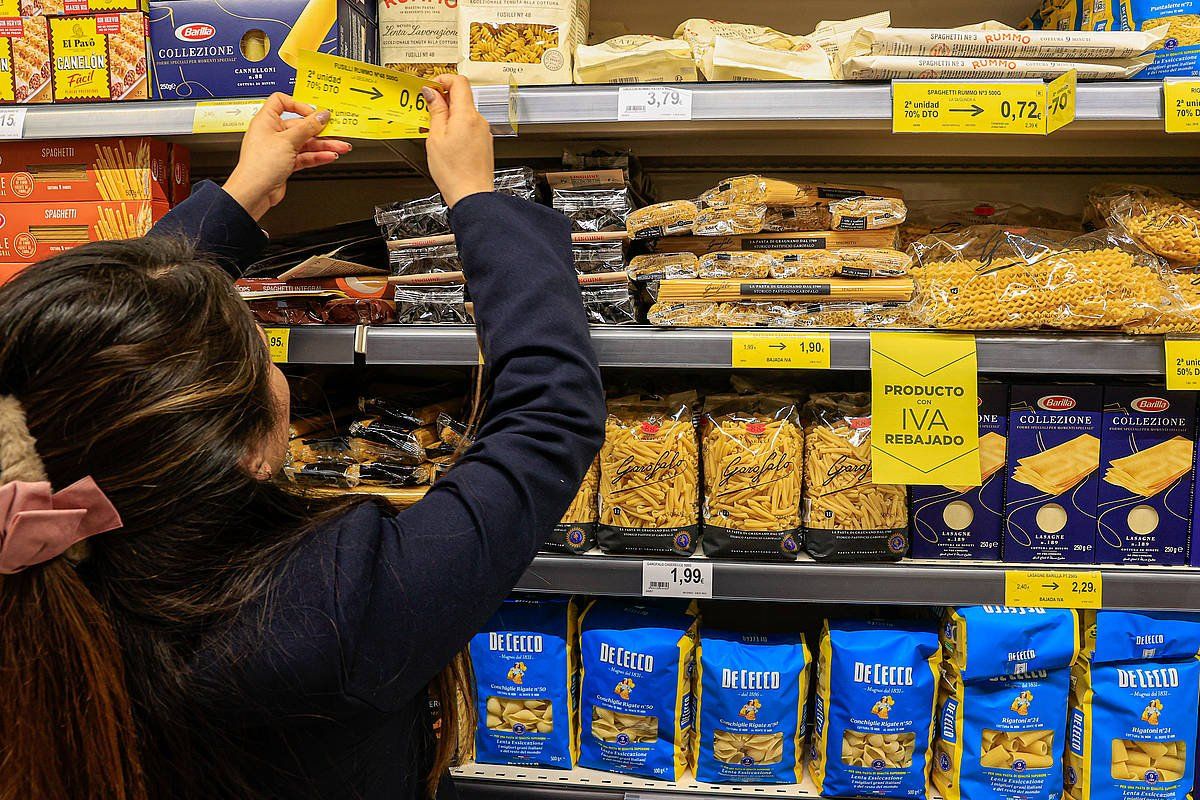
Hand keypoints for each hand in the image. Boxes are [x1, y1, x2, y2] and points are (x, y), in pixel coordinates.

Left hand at [223, 93, 351, 220]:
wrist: (254, 193)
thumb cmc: (259, 166)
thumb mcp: (287, 141)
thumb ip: (308, 127)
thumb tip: (321, 116)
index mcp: (266, 121)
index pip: (281, 102)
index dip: (298, 105)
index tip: (314, 113)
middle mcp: (273, 133)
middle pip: (300, 126)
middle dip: (320, 130)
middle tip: (336, 132)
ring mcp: (280, 149)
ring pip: (306, 143)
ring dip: (323, 145)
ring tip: (340, 147)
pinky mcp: (286, 163)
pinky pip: (305, 156)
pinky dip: (318, 156)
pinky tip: (329, 156)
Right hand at [422, 75, 493, 207]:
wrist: (472, 195)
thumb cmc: (454, 172)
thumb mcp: (435, 138)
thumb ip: (435, 111)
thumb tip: (431, 93)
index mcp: (467, 115)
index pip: (459, 81)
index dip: (443, 80)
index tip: (431, 86)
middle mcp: (479, 121)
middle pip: (463, 96)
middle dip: (444, 98)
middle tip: (428, 108)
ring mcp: (484, 132)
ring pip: (466, 112)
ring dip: (450, 114)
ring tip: (436, 128)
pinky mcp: (485, 142)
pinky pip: (470, 126)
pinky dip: (458, 126)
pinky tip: (448, 140)